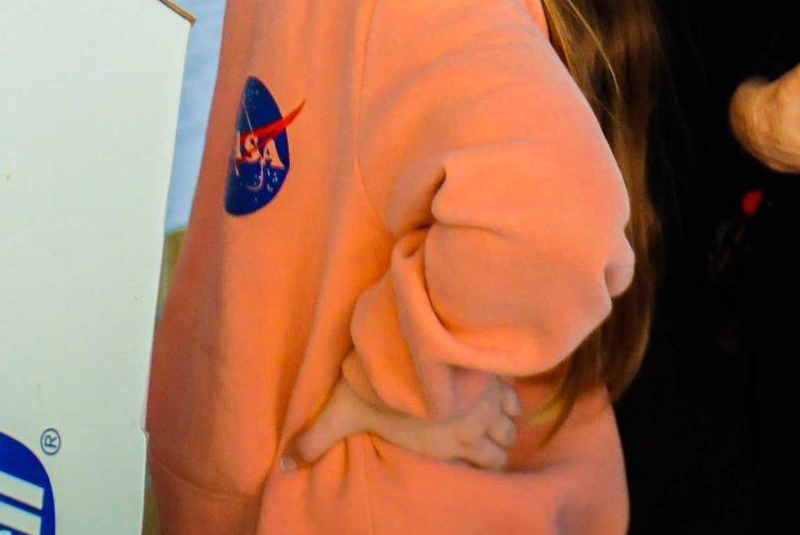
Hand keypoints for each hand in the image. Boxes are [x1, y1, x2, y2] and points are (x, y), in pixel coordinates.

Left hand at [283, 375, 521, 472]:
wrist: (411, 337)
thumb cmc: (379, 382)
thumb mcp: (342, 413)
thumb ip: (315, 440)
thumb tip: (285, 464)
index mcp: (452, 441)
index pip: (488, 461)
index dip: (484, 458)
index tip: (473, 450)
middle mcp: (478, 421)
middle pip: (506, 439)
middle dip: (498, 437)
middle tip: (481, 429)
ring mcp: (490, 391)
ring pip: (514, 415)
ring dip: (504, 413)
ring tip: (489, 407)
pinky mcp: (493, 363)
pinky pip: (514, 382)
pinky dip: (507, 385)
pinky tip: (493, 378)